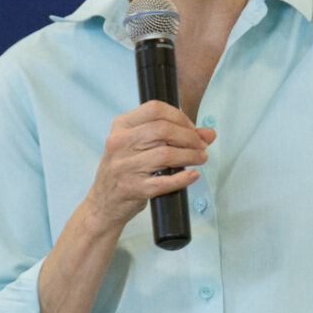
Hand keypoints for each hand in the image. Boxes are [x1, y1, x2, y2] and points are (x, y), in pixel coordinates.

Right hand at [83, 100, 214, 234]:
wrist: (103, 203)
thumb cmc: (125, 170)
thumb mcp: (140, 147)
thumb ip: (173, 135)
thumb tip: (209, 133)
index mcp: (121, 126)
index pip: (154, 109)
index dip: (179, 116)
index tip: (192, 128)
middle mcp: (119, 144)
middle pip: (163, 130)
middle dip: (189, 137)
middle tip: (201, 145)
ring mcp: (124, 167)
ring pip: (166, 154)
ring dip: (191, 155)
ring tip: (201, 158)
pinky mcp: (132, 188)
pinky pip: (164, 181)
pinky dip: (184, 178)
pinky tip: (193, 175)